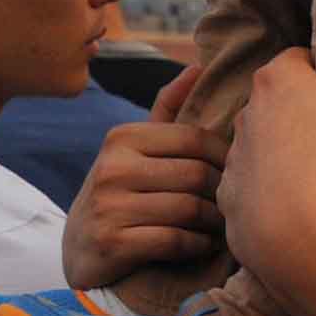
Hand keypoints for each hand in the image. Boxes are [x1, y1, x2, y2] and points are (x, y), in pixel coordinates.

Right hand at [60, 61, 230, 288]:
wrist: (79, 249)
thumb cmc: (120, 194)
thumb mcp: (133, 149)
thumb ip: (166, 111)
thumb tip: (198, 66)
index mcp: (122, 137)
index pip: (193, 138)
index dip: (225, 158)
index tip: (236, 175)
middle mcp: (112, 167)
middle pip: (195, 174)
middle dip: (221, 193)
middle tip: (233, 206)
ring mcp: (109, 205)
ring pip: (188, 208)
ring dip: (213, 222)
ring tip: (222, 226)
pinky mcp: (113, 242)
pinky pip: (175, 240)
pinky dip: (197, 244)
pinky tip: (202, 245)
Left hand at [221, 4, 315, 293]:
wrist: (304, 240)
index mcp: (278, 79)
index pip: (300, 62)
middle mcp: (246, 111)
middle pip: (277, 102)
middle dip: (302, 113)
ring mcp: (234, 157)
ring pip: (261, 144)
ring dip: (283, 153)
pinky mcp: (230, 199)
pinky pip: (249, 189)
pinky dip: (268, 196)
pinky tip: (295, 210)